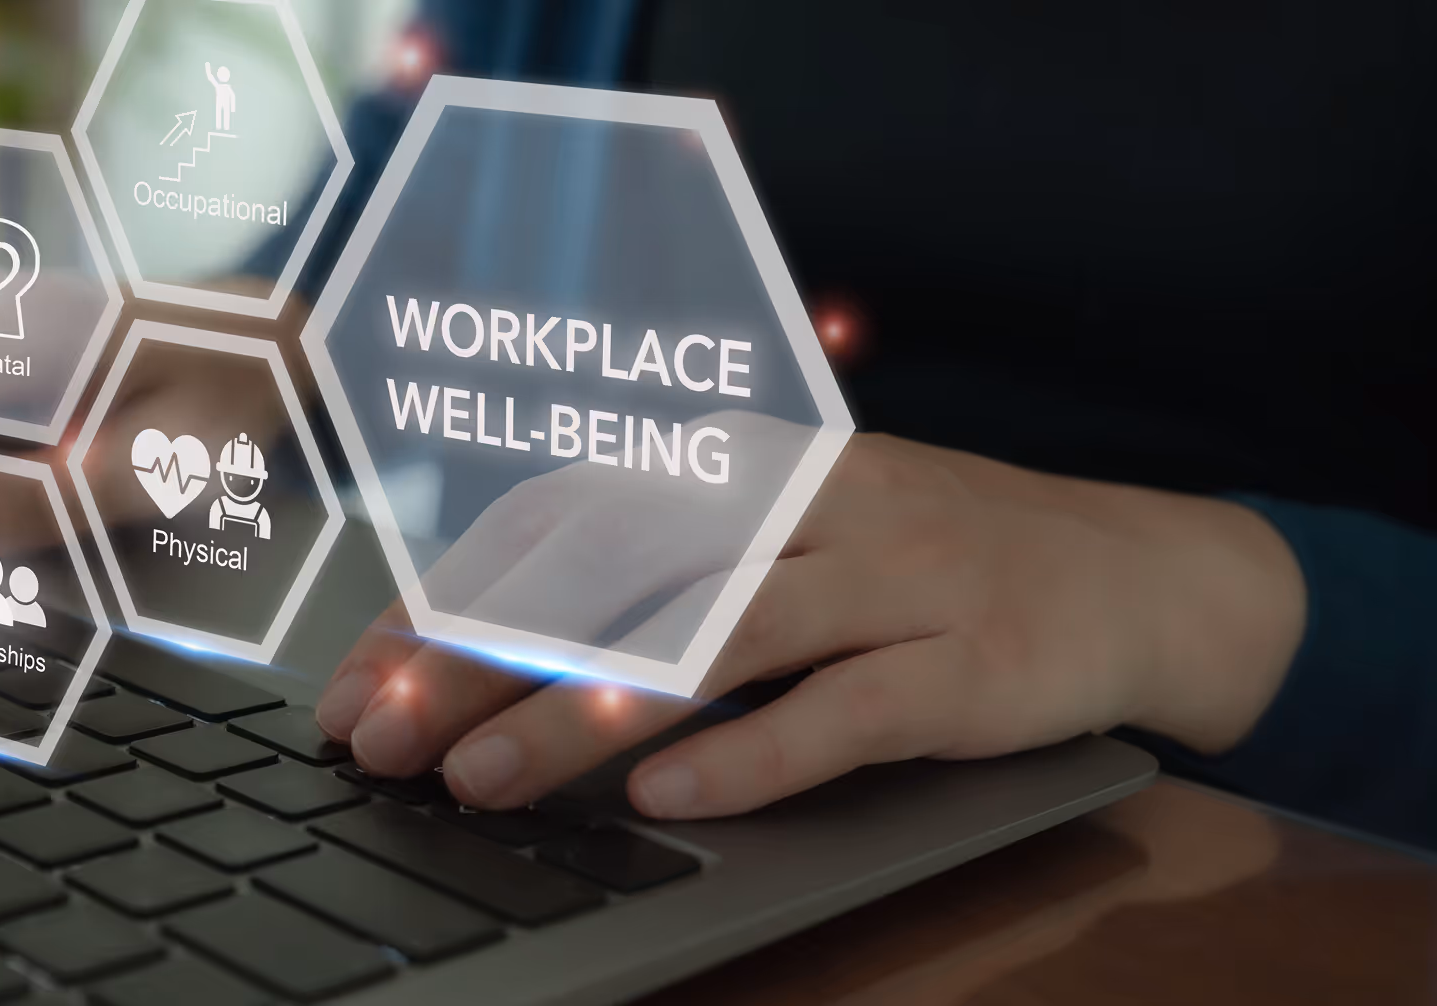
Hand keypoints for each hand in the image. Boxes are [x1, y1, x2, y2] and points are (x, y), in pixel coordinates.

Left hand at [317, 433, 1305, 818]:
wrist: (1133, 570)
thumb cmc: (915, 561)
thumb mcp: (778, 531)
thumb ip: (649, 568)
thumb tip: (475, 646)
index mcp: (738, 458)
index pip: (558, 519)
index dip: (448, 600)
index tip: (361, 685)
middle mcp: (803, 497)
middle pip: (614, 567)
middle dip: (481, 657)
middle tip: (385, 740)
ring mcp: (892, 572)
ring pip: (713, 636)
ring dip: (586, 711)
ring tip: (483, 781)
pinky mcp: (968, 660)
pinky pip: (844, 709)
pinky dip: (751, 755)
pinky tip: (666, 800)